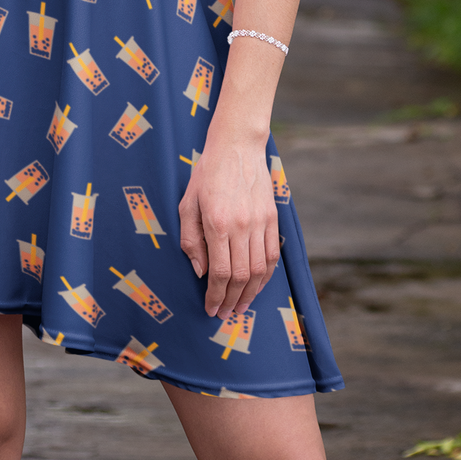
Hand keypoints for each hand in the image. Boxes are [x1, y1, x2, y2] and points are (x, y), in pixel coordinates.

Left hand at [178, 127, 279, 319]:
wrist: (237, 146)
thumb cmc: (207, 173)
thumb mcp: (187, 203)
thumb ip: (191, 239)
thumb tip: (200, 271)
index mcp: (217, 223)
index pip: (220, 272)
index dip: (215, 296)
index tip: (210, 308)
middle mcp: (242, 225)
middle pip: (242, 276)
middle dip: (232, 300)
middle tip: (224, 313)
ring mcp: (261, 222)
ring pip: (260, 270)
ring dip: (251, 293)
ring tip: (240, 306)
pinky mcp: (273, 218)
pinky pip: (272, 255)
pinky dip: (266, 275)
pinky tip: (257, 285)